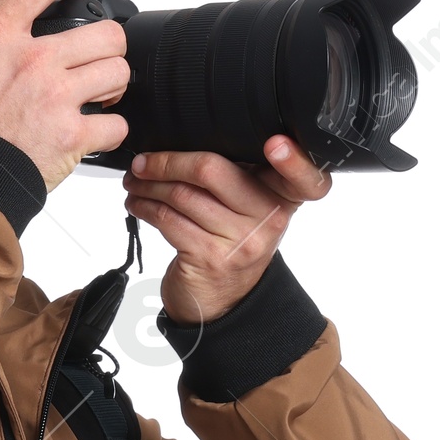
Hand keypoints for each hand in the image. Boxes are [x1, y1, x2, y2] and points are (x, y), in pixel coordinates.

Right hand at [0, 0, 128, 191]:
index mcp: (0, 34)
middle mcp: (34, 60)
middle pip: (105, 32)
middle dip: (107, 46)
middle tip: (95, 59)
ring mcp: (56, 98)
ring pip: (118, 73)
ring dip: (112, 85)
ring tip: (99, 95)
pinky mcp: (71, 137)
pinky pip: (116, 125)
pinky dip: (111, 131)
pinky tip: (95, 132)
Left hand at [121, 138, 331, 320]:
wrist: (223, 303)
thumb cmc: (231, 244)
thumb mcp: (251, 209)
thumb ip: (240, 175)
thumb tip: (187, 137)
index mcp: (285, 197)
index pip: (305, 179)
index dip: (294, 161)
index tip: (276, 144)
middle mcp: (269, 218)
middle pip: (214, 171)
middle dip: (168, 162)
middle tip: (144, 161)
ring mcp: (240, 241)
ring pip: (183, 195)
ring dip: (149, 185)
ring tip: (134, 181)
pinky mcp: (209, 258)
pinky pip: (168, 220)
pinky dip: (145, 206)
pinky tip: (137, 202)